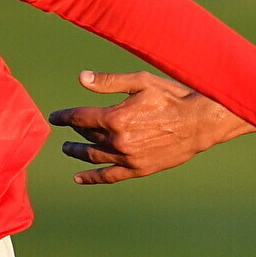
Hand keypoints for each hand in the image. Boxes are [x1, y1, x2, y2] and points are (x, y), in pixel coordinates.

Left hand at [50, 69, 250, 182]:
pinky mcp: (138, 169)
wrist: (200, 122)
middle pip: (87, 137)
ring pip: (94, 157)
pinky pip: (110, 176)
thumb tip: (81, 78)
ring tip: (68, 150)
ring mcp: (128, 158)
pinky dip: (92, 178)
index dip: (64, 117)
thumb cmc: (172, 97)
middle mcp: (118, 140)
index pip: (80, 118)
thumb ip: (109, 82)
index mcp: (115, 117)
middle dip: (74, 132)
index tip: (55, 117)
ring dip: (78, 154)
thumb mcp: (141, 82)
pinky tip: (79, 178)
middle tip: (67, 131)